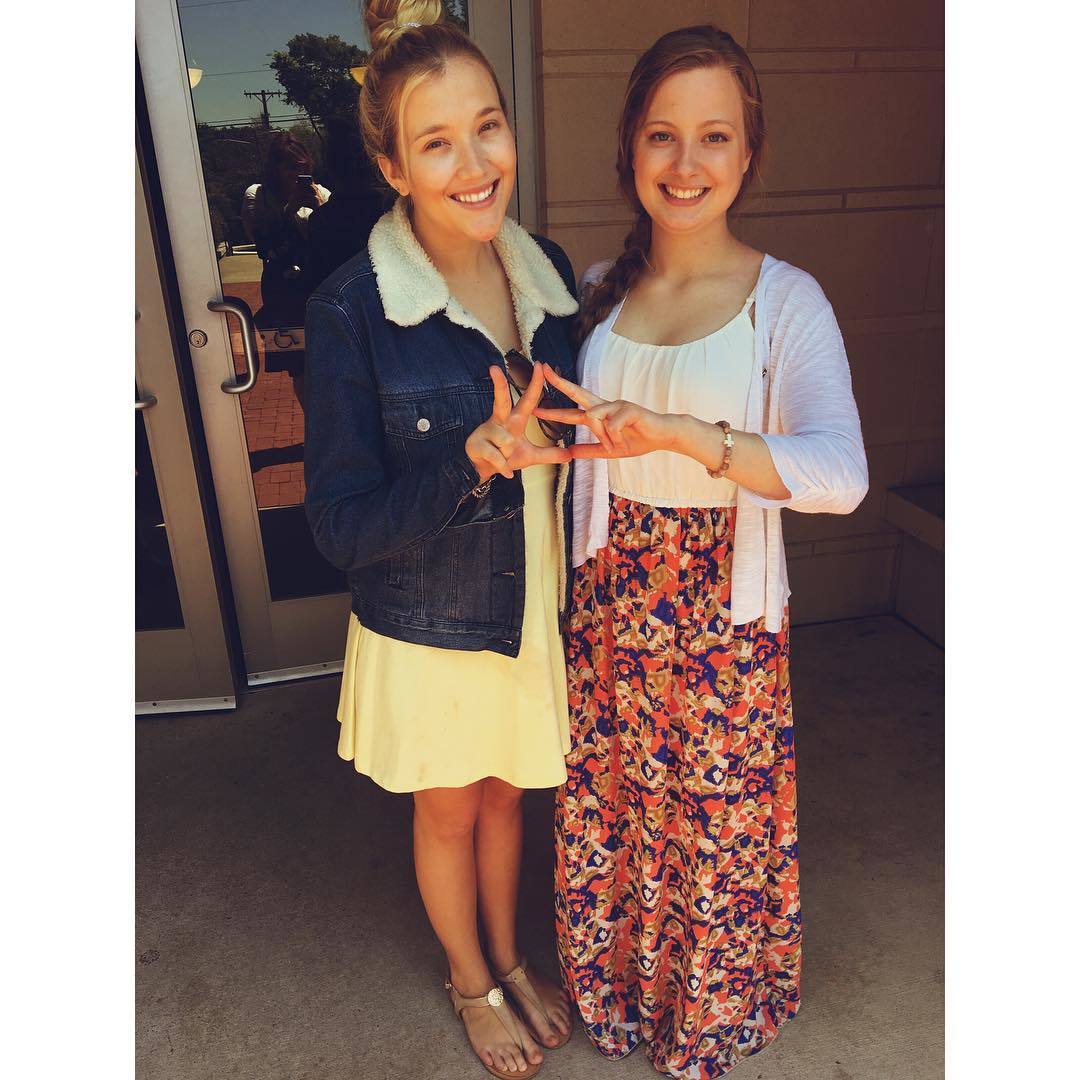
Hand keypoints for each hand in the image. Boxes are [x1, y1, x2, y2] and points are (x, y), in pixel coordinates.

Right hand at [465, 364, 572, 481]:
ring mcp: (486, 431)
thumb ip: (549, 454)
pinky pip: (498, 457)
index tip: (539, 365)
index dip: (534, 383)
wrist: (483, 470)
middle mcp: (500, 421)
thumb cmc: (506, 456)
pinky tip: (505, 471)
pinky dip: (504, 468)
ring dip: (509, 455)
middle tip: (494, 367)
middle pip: (501, 400)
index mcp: (514, 420)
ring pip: (506, 440)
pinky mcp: (476, 444)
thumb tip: (569, 455)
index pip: (526, 399)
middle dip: (498, 384)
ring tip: (505, 458)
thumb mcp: (530, 456)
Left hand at [535, 363, 682, 459]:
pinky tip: (624, 441)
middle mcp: (605, 406)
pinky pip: (611, 425)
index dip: (553, 410)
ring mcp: (616, 404)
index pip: (572, 410)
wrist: (663, 436)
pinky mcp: (628, 408)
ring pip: (593, 417)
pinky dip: (615, 438)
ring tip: (616, 445)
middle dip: (560, 382)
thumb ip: (590, 450)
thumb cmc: (639, 440)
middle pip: (577, 392)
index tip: (535, 407)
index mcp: (600, 415)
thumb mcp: (610, 450)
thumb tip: (569, 451)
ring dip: (602, 436)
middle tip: (544, 370)